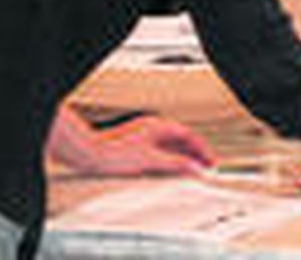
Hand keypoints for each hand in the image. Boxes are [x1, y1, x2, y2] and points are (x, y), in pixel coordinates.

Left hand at [50, 110, 215, 176]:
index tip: (211, 162)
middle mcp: (152, 129)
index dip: (202, 149)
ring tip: (192, 172)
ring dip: (183, 158)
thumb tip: (194, 168)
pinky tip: (170, 172)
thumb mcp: (150, 161)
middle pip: (181, 141)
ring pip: (171, 147)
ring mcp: (144, 137)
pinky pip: (161, 153)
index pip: (188, 136)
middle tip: (206, 168)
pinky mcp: (136, 148)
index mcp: (159, 127)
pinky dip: (170, 161)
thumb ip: (175, 164)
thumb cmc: (114, 154)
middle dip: (195, 154)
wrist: (89, 155)